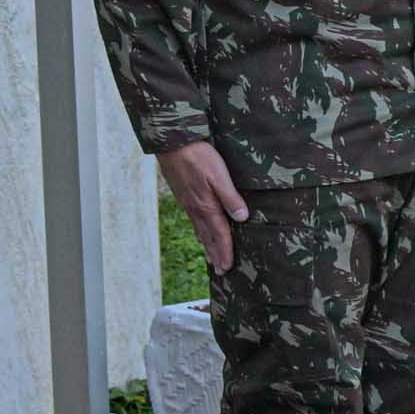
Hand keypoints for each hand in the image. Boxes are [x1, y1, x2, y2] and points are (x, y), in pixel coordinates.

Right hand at [161, 141, 247, 269]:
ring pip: (199, 230)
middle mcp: (196, 209)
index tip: (229, 267)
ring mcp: (188, 203)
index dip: (226, 251)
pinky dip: (199, 231)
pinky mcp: (183, 195)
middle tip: (222, 271)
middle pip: (209, 237)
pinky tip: (200, 232)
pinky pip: (193, 220)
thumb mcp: (219, 175)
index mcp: (206, 206)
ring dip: (207, 245)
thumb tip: (242, 218)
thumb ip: (230, 197)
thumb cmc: (199, 156)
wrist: (173, 142)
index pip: (220, 234)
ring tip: (212, 258)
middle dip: (216, 254)